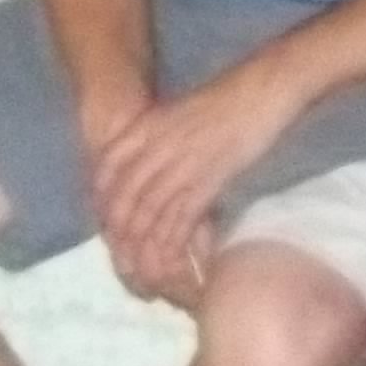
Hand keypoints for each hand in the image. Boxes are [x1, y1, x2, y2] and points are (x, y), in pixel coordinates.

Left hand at [90, 64, 302, 305]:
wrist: (262, 87)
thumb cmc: (228, 99)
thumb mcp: (180, 112)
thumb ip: (159, 138)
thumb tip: (150, 168)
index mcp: (145, 127)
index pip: (106, 170)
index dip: (103, 201)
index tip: (106, 225)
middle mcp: (155, 147)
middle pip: (124, 201)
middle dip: (121, 237)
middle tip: (125, 265)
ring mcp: (180, 164)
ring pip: (148, 216)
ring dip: (145, 251)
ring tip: (146, 277)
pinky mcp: (207, 180)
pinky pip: (179, 220)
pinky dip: (174, 247)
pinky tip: (173, 264)